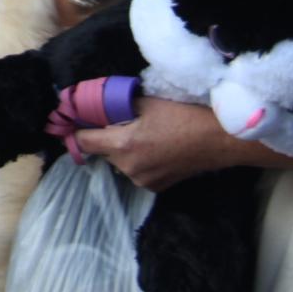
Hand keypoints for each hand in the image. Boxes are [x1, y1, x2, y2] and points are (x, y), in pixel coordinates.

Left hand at [76, 97, 240, 191]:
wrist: (219, 140)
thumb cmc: (183, 117)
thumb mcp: (146, 103)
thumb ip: (116, 106)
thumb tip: (94, 103)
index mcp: (123, 145)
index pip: (83, 141)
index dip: (75, 130)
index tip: (73, 122)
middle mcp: (128, 168)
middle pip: (102, 152)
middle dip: (105, 138)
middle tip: (120, 122)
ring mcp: (142, 181)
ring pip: (119, 162)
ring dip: (123, 150)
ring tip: (144, 136)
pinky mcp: (156, 187)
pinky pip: (136, 171)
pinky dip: (138, 161)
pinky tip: (155, 149)